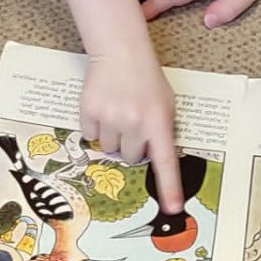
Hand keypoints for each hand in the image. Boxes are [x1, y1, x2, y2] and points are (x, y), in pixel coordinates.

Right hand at [79, 47, 182, 211]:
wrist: (120, 52)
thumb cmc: (146, 80)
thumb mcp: (166, 105)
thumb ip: (163, 132)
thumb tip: (155, 161)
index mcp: (159, 121)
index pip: (166, 162)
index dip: (169, 187)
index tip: (172, 208)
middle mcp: (134, 122)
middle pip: (129, 157)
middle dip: (131, 145)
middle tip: (132, 122)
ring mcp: (110, 117)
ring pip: (108, 148)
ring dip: (112, 136)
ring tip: (117, 111)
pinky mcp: (88, 111)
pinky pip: (89, 134)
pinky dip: (94, 126)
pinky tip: (102, 107)